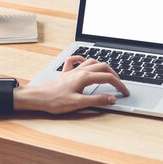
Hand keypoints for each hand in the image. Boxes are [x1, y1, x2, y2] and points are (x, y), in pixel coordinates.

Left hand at [15, 56, 129, 113]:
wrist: (37, 97)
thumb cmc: (54, 101)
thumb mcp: (78, 103)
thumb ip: (96, 100)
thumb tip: (111, 98)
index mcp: (85, 77)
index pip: (108, 78)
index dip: (119, 85)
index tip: (125, 92)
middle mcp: (80, 71)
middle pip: (103, 66)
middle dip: (114, 74)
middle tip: (120, 84)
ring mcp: (72, 71)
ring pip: (92, 62)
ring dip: (102, 66)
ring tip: (108, 74)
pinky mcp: (65, 74)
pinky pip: (75, 61)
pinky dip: (82, 60)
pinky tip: (84, 63)